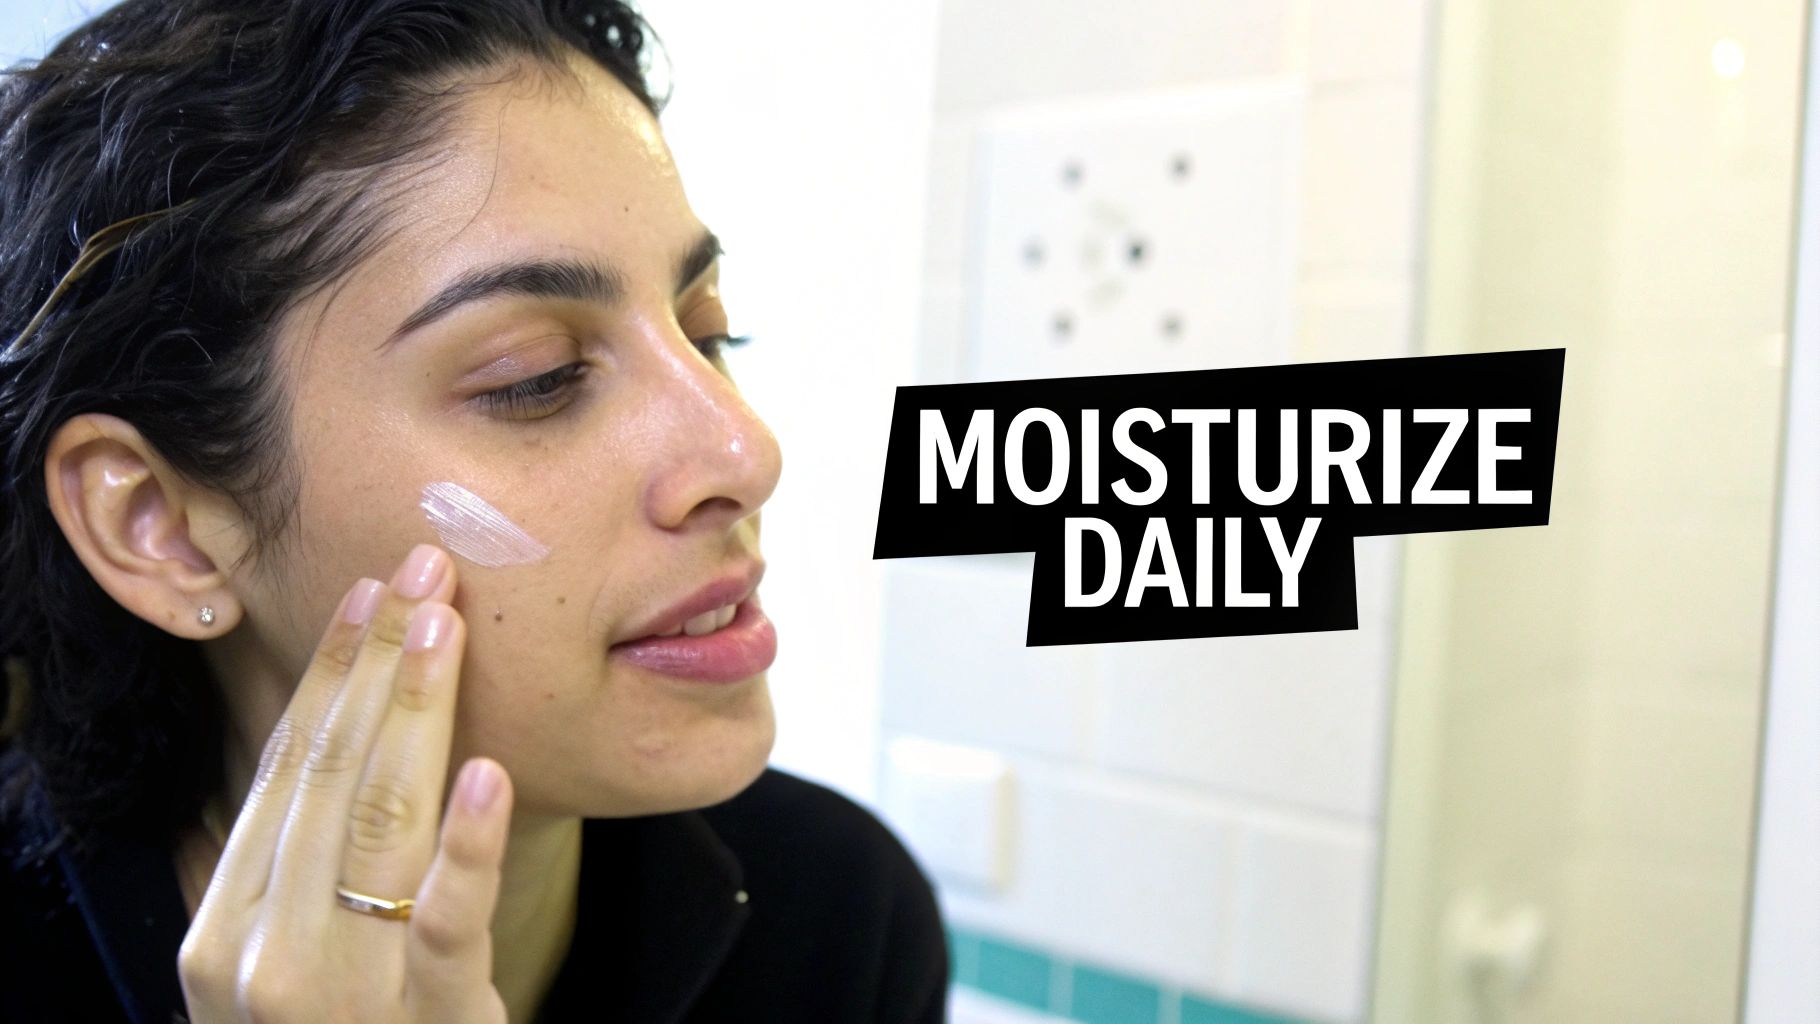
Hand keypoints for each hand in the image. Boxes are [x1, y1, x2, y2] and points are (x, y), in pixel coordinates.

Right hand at [177, 543, 512, 1022]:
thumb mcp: (281, 966)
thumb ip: (273, 877)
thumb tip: (272, 771)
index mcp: (225, 927)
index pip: (285, 773)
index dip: (330, 676)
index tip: (371, 596)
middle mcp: (263, 953)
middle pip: (330, 775)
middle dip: (379, 664)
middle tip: (425, 569)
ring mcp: (339, 988)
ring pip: (381, 822)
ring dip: (417, 712)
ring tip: (448, 627)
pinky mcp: (426, 1017)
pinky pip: (443, 920)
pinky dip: (465, 842)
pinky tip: (486, 770)